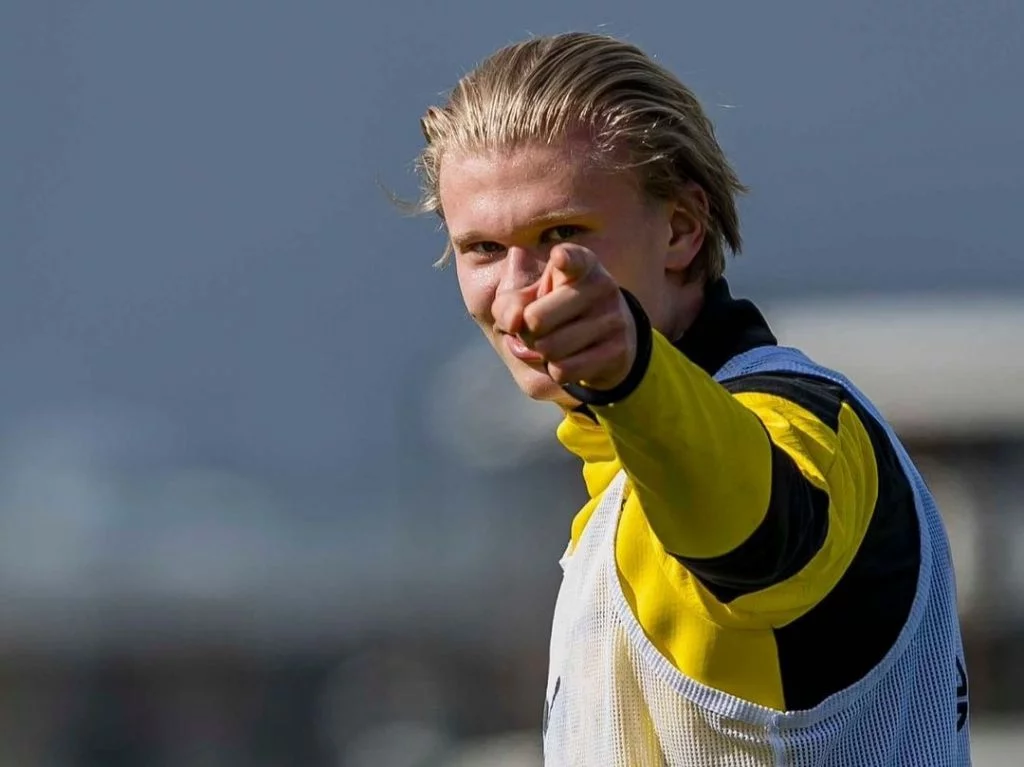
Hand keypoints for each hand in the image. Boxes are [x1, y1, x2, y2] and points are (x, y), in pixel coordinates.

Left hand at [492, 244, 636, 390]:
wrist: (609, 338)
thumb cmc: (557, 310)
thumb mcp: (531, 298)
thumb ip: (508, 305)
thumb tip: (514, 322)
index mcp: (580, 264)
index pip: (573, 259)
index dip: (564, 259)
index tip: (559, 258)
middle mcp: (600, 286)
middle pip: (536, 319)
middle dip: (526, 332)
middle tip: (537, 330)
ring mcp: (612, 318)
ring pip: (549, 349)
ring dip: (541, 353)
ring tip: (554, 344)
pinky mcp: (618, 349)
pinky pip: (564, 370)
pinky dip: (556, 370)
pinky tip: (568, 359)